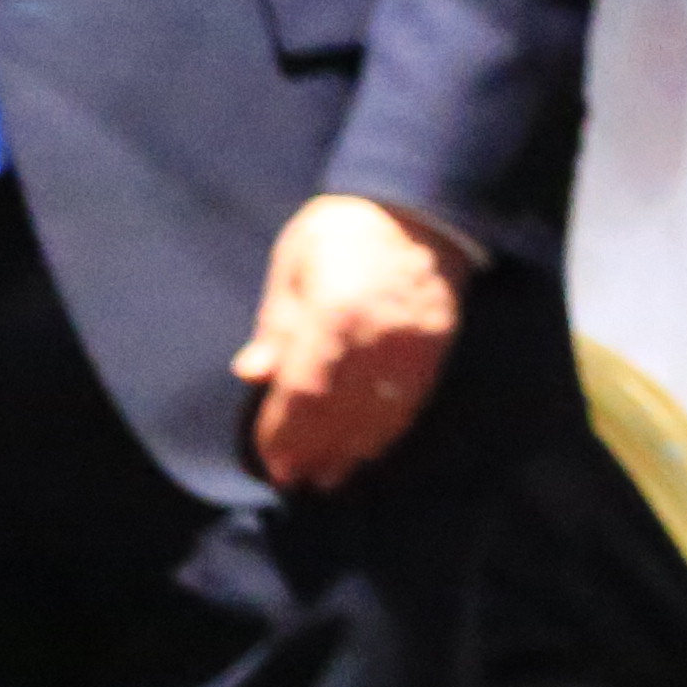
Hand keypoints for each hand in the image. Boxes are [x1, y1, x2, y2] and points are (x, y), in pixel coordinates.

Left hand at [230, 194, 464, 492]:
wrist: (419, 205)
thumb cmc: (342, 231)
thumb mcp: (294, 264)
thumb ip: (275, 324)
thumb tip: (249, 373)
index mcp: (332, 315)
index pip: (302, 393)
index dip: (284, 433)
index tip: (270, 461)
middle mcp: (375, 338)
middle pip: (339, 413)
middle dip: (313, 451)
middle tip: (292, 481)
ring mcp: (411, 346)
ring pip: (377, 415)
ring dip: (349, 452)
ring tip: (327, 478)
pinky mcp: (436, 348)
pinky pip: (409, 402)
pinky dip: (386, 432)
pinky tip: (367, 451)